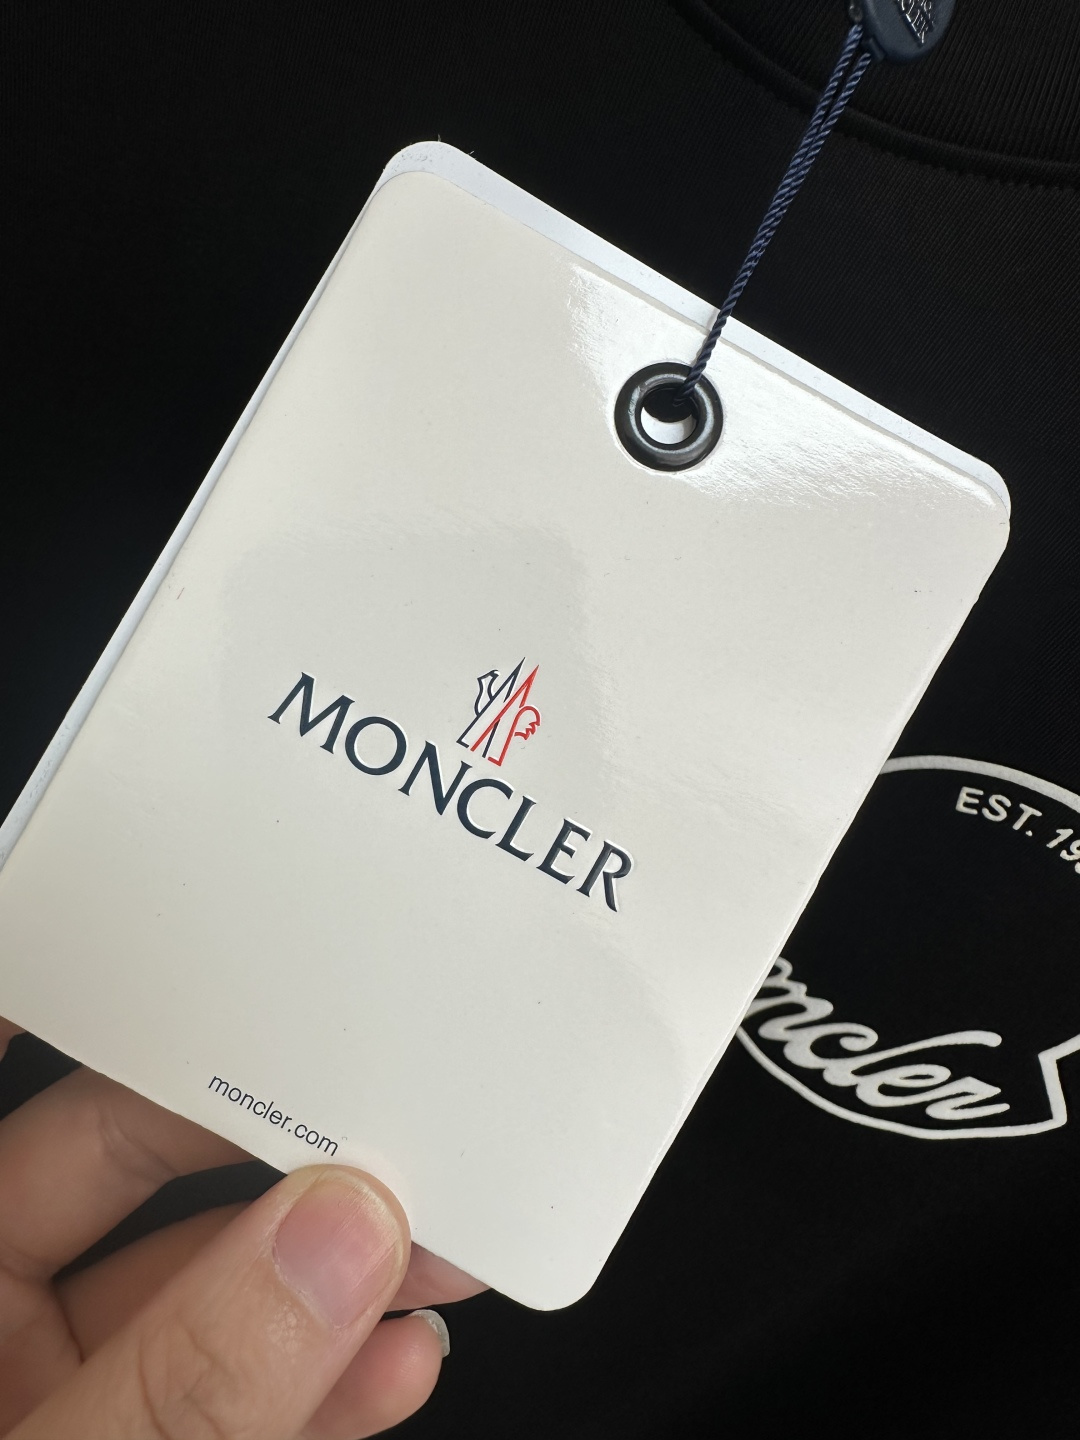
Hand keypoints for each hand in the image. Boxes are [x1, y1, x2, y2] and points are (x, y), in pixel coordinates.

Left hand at [0, 1019, 486, 1438]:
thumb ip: (184, 1378)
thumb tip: (330, 1245)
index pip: (47, 1101)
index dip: (133, 1022)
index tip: (245, 979)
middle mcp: (3, 1323)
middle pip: (150, 1178)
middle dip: (284, 1156)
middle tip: (382, 1127)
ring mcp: (77, 1396)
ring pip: (218, 1287)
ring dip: (336, 1270)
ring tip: (430, 1243)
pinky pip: (242, 1391)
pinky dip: (327, 1375)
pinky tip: (395, 1354)